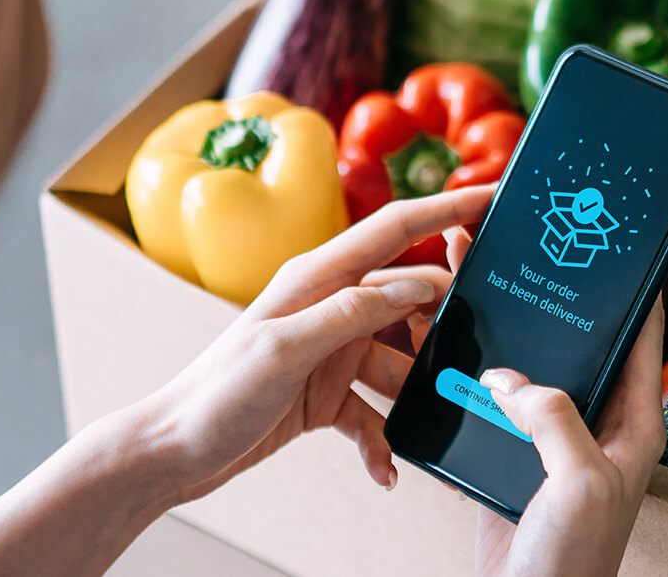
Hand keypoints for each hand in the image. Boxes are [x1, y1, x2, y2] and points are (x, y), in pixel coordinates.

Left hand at [135, 186, 493, 504]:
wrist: (174, 452)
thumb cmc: (216, 393)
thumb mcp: (286, 349)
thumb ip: (353, 313)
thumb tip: (418, 285)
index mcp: (317, 277)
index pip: (395, 229)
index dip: (446, 208)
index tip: (493, 197)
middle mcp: (329, 307)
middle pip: (409, 299)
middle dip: (448, 323)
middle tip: (484, 348)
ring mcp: (331, 351)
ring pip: (401, 362)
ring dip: (418, 395)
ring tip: (437, 420)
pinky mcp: (328, 394)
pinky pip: (374, 414)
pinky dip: (383, 441)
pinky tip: (386, 470)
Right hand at [440, 228, 667, 576]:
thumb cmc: (573, 563)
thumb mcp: (580, 482)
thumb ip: (555, 419)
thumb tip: (509, 381)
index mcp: (634, 425)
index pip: (641, 338)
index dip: (631, 289)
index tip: (615, 241)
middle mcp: (599, 425)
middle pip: (575, 344)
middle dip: (547, 296)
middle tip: (520, 244)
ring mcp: (555, 441)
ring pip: (529, 370)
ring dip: (500, 332)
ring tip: (468, 277)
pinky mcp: (514, 458)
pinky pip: (493, 405)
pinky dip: (470, 376)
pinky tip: (443, 345)